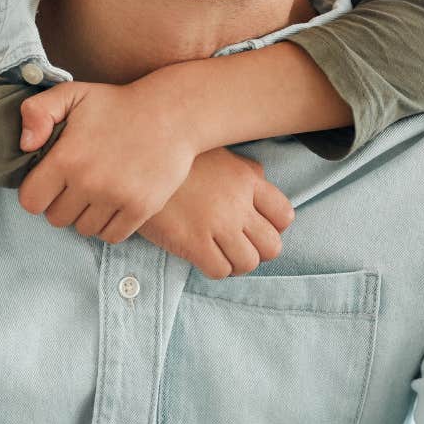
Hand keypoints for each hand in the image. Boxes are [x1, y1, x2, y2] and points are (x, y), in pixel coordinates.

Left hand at [16, 80, 201, 244]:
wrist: (173, 113)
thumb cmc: (117, 104)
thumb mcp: (72, 93)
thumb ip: (36, 111)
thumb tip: (25, 146)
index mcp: (67, 158)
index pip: (31, 201)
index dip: (36, 192)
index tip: (50, 180)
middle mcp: (89, 182)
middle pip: (56, 218)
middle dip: (60, 203)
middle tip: (75, 184)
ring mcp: (117, 198)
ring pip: (83, 229)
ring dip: (85, 215)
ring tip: (96, 191)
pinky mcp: (141, 208)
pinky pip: (111, 236)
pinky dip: (108, 225)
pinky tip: (112, 204)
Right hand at [139, 147, 295, 278]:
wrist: (139, 161)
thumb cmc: (179, 159)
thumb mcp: (219, 153)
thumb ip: (243, 169)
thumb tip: (259, 180)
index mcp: (247, 179)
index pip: (284, 216)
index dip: (274, 228)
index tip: (256, 228)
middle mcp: (238, 203)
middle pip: (272, 246)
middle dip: (258, 251)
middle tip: (240, 246)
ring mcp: (217, 224)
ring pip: (248, 263)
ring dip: (237, 264)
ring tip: (221, 254)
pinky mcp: (193, 242)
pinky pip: (220, 270)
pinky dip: (216, 269)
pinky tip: (203, 257)